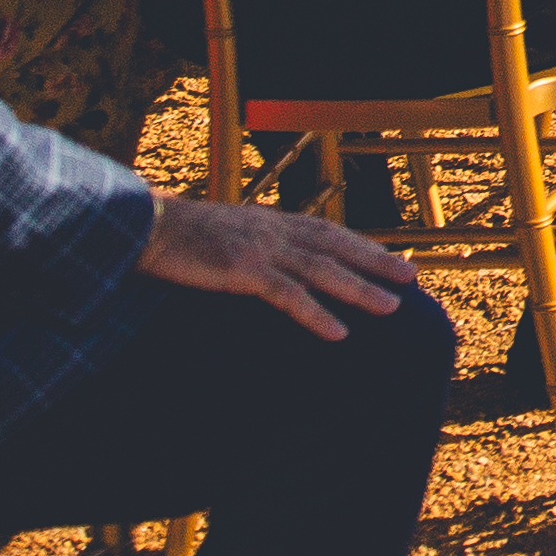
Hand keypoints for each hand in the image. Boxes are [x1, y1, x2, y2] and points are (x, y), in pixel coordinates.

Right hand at [141, 192, 419, 342]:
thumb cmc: (181, 237)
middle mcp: (274, 231)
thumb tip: (271, 265)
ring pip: (323, 271)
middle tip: (411, 275)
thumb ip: (253, 245)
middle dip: (377, 261)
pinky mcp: (243, 271)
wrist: (144, 227)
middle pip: (337, 246)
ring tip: (392, 307)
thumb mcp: (227, 235)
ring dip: (360, 290)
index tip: (390, 257)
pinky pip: (288, 296)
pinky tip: (339, 332)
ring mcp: (261, 250)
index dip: (361, 245)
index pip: (328, 231)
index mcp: (271, 222)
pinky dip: (316, 314)